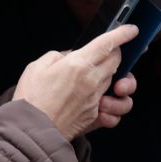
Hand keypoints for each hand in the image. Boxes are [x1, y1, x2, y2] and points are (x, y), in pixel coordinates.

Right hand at [13, 24, 139, 140]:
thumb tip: (71, 56)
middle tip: (106, 52)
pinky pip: (110, 102)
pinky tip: (95, 98)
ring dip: (110, 74)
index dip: (123, 33)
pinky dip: (106, 97)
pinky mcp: (95, 115)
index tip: (132, 30)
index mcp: (79, 64)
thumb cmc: (30, 99)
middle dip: (115, 53)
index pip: (108, 43)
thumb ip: (58, 56)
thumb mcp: (37, 67)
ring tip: (95, 75)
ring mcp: (96, 98)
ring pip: (114, 79)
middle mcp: (92, 80)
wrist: (28, 132)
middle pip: (117, 60)